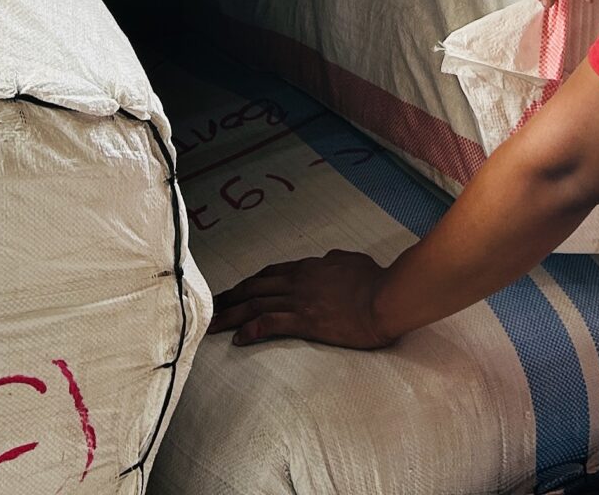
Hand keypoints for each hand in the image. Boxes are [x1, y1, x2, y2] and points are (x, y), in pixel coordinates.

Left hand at [210, 251, 397, 348]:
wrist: (385, 297)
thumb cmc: (375, 280)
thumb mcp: (351, 261)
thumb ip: (335, 261)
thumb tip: (328, 260)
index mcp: (308, 267)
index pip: (270, 274)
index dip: (250, 283)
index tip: (236, 291)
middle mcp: (297, 281)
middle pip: (254, 288)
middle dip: (231, 298)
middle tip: (213, 307)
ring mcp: (299, 300)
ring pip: (255, 305)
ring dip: (231, 315)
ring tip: (213, 325)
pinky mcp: (304, 321)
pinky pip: (269, 324)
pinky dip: (250, 330)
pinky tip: (238, 339)